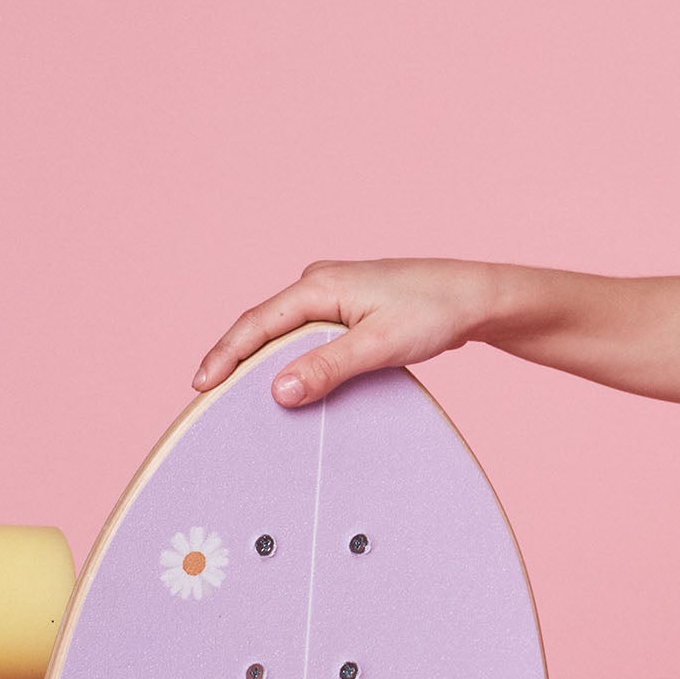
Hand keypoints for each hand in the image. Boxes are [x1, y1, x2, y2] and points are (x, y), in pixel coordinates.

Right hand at [194, 259, 497, 407]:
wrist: (478, 298)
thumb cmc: (435, 313)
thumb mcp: (379, 346)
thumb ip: (328, 368)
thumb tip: (278, 390)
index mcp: (319, 285)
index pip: (257, 323)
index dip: (226, 354)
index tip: (201, 385)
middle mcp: (320, 282)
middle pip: (264, 324)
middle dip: (235, 358)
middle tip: (207, 396)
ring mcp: (335, 293)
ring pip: (285, 329)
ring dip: (261, 358)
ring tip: (235, 392)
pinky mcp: (350, 308)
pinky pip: (306, 333)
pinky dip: (289, 354)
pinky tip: (284, 378)